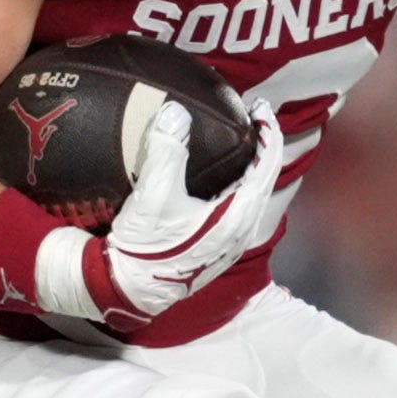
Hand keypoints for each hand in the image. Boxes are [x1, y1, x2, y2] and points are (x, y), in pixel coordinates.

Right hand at [37, 103, 286, 332]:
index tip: (260, 107)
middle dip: (262, 147)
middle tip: (253, 119)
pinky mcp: (216, 249)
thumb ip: (167, 152)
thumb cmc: (145, 249)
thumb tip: (176, 112)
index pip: (266, 166)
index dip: (267, 132)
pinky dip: (238, 185)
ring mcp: (230, 243)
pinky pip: (239, 208)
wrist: (129, 290)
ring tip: (240, 144)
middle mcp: (240, 232)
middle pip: (265, 180)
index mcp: (236, 217)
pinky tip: (220, 178)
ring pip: (253, 196)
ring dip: (251, 167)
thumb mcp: (153, 196)